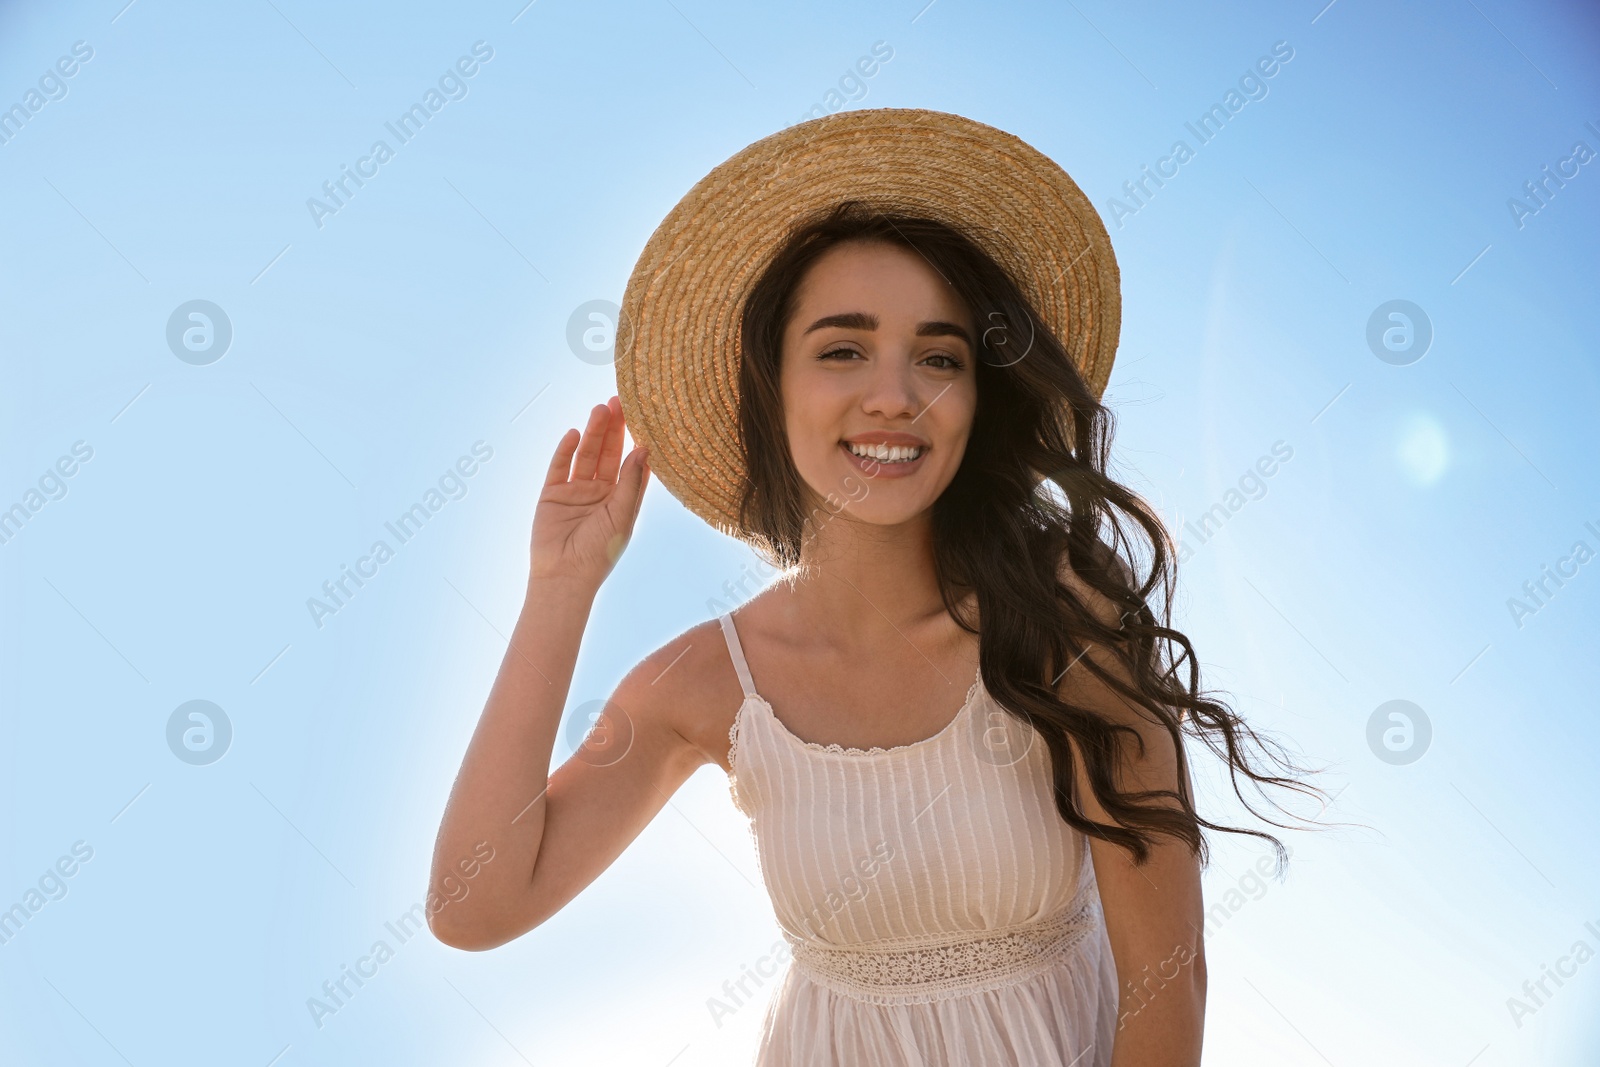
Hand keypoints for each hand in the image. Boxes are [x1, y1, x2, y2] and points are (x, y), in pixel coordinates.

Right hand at [530, 395, 649, 587]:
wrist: (564, 576)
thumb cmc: (600, 552)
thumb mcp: (622, 516)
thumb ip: (631, 482)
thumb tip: (643, 449)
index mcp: (621, 499)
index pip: (630, 463)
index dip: (635, 440)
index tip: (643, 416)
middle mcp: (600, 492)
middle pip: (608, 453)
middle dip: (613, 428)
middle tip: (619, 401)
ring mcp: (575, 491)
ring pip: (586, 455)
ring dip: (593, 433)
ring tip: (600, 410)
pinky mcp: (552, 494)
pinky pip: (559, 466)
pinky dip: (566, 449)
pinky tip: (575, 433)